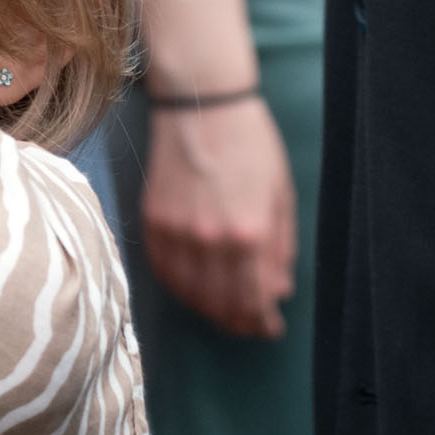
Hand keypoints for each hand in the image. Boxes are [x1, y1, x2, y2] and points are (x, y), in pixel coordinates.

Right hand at [138, 93, 293, 336]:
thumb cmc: (250, 144)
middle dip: (239, 322)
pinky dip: (181, 288)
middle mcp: (210, 240)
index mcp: (249, 233)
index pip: (255, 299)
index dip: (263, 322)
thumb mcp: (281, 195)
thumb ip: (280, 248)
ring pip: (191, 294)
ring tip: (225, 312)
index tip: (270, 328)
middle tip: (249, 326)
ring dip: (210, 310)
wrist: (203, 106)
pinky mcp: (153, 221)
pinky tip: (195, 290)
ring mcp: (177, 232)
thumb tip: (278, 291)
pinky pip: (165, 271)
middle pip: (222, 304)